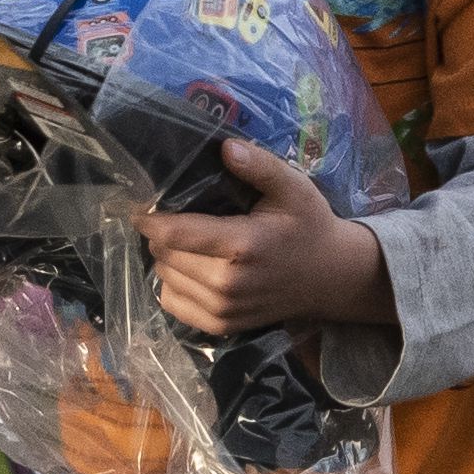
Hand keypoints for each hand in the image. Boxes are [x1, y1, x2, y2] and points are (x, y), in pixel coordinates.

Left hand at [135, 137, 391, 334]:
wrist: (331, 277)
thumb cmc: (309, 226)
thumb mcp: (293, 188)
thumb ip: (260, 166)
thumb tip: (226, 147)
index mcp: (242, 246)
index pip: (173, 234)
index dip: (150, 218)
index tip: (141, 206)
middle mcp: (228, 283)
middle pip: (164, 254)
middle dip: (163, 235)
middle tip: (179, 221)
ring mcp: (223, 310)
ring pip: (164, 277)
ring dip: (168, 259)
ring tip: (190, 244)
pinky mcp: (219, 327)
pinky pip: (171, 302)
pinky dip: (173, 284)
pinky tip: (194, 269)